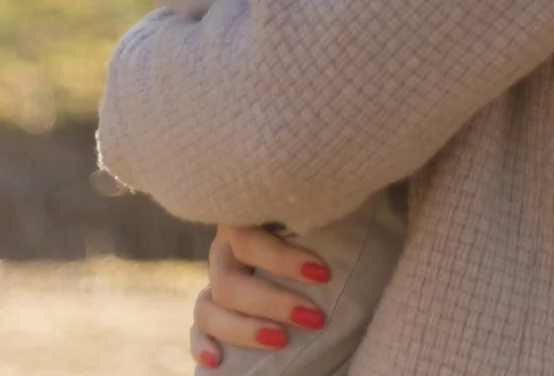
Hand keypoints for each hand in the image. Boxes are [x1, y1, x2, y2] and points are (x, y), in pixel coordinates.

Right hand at [189, 223, 331, 367]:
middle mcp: (227, 252)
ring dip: (242, 330)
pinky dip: (203, 346)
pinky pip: (196, 330)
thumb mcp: (332, 216)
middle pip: (228, 281)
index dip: (282, 259)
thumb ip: (336, 209)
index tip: (323, 275)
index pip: (249, 238)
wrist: (317, 253)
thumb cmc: (331, 228)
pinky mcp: (212, 313)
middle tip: (315, 318)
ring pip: (206, 309)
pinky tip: (219, 361)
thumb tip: (357, 194)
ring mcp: (215, 283)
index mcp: (248, 220)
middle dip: (272, 303)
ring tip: (281, 341)